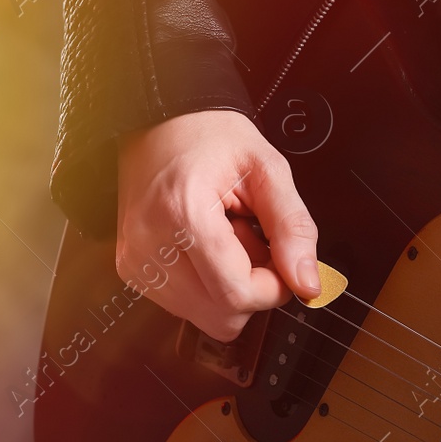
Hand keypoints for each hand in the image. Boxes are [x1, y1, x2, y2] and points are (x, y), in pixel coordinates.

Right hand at [116, 109, 320, 340]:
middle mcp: (150, 244)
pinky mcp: (132, 270)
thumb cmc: (210, 137)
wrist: (161, 123)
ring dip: (229, 289)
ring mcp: (136, 261)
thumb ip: (294, 229)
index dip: (273, 288)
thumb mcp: (268, 170)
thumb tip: (308, 283)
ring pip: (205, 318)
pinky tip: (208, 248)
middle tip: (252, 242)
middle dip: (252, 290)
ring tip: (227, 240)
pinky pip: (186, 306)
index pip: (237, 296)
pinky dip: (208, 286)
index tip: (282, 261)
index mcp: (183, 214)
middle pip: (221, 317)